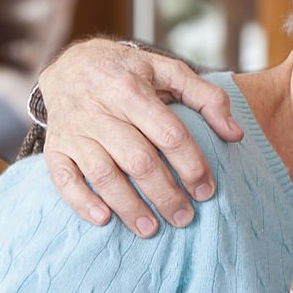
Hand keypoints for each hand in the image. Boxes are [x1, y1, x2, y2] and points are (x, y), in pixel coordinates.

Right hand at [40, 38, 242, 236]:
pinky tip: (104, 219)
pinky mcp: (56, 146)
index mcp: (133, 90)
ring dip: (128, 205)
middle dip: (165, 194)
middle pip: (138, 160)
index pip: (169, 135)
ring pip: (103, 174)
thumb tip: (235, 134)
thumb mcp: (169, 71)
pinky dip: (81, 201)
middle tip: (185, 218)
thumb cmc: (130, 72)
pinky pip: (63, 178)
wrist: (71, 63)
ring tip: (152, 229)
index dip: (191, 165)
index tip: (207, 191)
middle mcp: (101, 110)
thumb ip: (207, 98)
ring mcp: (75, 130)